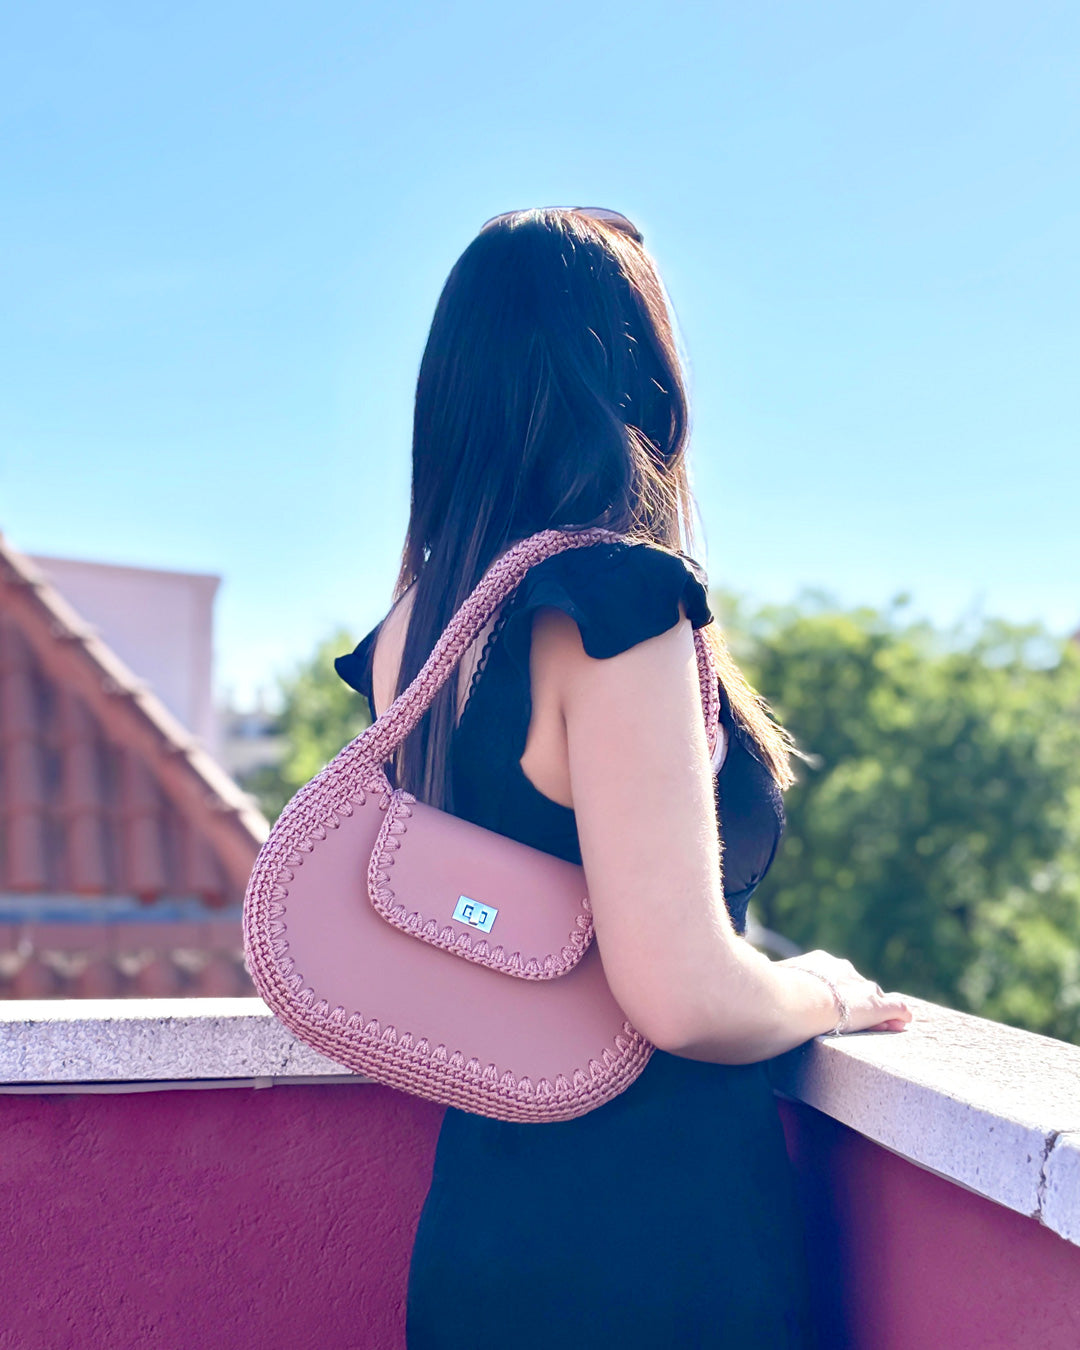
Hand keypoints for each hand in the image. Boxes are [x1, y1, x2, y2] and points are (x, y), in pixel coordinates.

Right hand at [776, 949, 913, 1034]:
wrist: (794, 999)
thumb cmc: (775, 990)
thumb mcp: (769, 978)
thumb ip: (768, 975)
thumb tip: (756, 968)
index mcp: (819, 963)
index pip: (836, 977)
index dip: (838, 991)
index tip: (836, 1002)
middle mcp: (844, 971)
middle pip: (859, 986)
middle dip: (860, 1000)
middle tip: (859, 1016)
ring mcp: (861, 988)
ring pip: (877, 998)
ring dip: (881, 1012)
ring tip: (886, 1025)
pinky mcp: (874, 1007)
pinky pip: (895, 1009)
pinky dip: (899, 1015)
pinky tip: (904, 1022)